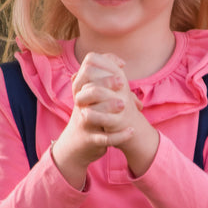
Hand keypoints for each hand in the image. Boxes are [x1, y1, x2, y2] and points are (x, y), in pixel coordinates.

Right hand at [73, 54, 158, 177]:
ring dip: (109, 108)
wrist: (76, 144)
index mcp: (83, 94)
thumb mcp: (94, 96)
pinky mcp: (91, 140)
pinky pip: (104, 139)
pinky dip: (120, 136)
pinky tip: (131, 131)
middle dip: (106, 84)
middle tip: (122, 84)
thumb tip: (121, 63)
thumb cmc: (90, 114)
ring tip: (124, 105)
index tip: (121, 68)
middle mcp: (81, 107)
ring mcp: (85, 124)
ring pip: (93, 114)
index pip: (87, 73)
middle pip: (89, 90)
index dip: (103, 68)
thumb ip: (106, 79)